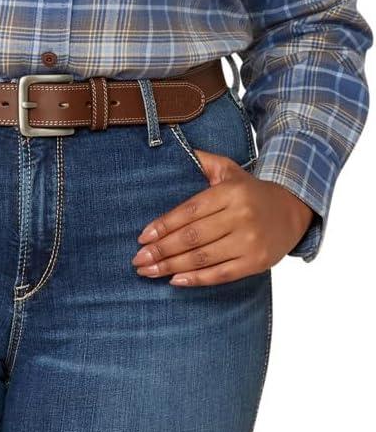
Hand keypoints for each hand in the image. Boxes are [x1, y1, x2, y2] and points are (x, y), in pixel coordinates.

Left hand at [131, 148, 314, 285]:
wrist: (292, 211)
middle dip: (162, 250)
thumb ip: (202, 161)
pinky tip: (176, 281)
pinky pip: (222, 274)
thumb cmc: (251, 191)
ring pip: (203, 257)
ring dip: (171, 266)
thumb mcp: (229, 170)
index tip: (142, 237)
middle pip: (193, 237)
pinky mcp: (256, 262)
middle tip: (138, 259)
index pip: (190, 211)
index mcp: (231, 192)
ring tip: (148, 271)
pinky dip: (197, 279)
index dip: (164, 225)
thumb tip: (175, 150)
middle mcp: (241, 216)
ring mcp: (250, 241)